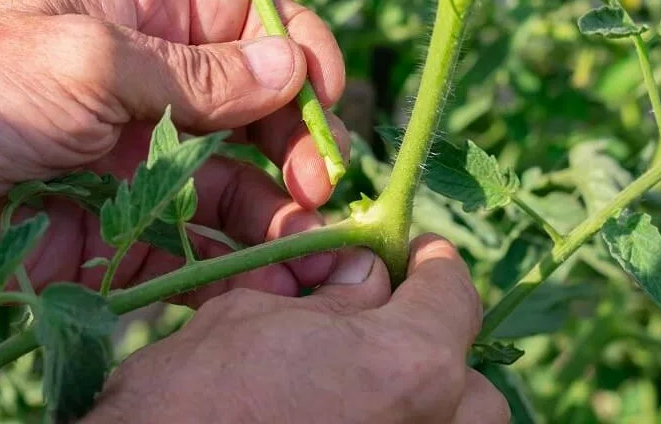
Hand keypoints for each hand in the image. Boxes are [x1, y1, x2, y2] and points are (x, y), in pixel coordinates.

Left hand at [0, 0, 346, 301]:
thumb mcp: (90, 59)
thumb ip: (195, 74)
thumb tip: (290, 71)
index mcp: (139, 15)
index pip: (247, 20)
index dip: (296, 52)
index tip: (325, 97)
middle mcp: (148, 88)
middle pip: (255, 110)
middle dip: (298, 142)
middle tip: (322, 182)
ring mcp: (136, 167)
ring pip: (236, 187)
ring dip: (283, 215)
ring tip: (316, 250)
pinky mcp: (118, 238)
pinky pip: (193, 251)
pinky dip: (237, 268)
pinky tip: (272, 284)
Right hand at [91, 235, 509, 422]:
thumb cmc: (185, 399)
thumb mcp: (251, 319)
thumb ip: (330, 298)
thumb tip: (366, 281)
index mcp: (409, 364)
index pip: (452, 294)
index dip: (431, 263)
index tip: (414, 254)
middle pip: (475, 387)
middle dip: (437, 355)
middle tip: (385, 335)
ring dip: (428, 407)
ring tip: (367, 392)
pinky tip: (342, 421)